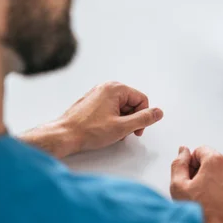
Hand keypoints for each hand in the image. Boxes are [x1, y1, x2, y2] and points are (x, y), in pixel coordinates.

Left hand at [21, 81, 163, 157]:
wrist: (64, 135)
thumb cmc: (88, 131)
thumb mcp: (123, 127)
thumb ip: (144, 119)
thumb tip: (158, 112)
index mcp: (115, 88)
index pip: (142, 100)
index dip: (143, 117)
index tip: (136, 130)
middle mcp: (106, 87)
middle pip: (132, 103)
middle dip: (132, 119)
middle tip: (124, 133)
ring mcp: (98, 94)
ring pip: (122, 108)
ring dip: (123, 121)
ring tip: (113, 133)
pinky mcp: (92, 102)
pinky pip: (111, 109)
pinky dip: (113, 120)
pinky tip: (105, 130)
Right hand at [170, 147, 222, 222]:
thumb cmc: (199, 212)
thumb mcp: (178, 185)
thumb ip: (179, 163)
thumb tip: (183, 152)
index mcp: (216, 161)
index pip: (201, 150)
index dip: (192, 163)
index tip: (190, 176)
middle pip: (214, 161)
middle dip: (204, 171)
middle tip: (196, 189)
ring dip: (215, 180)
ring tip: (206, 198)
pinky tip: (216, 202)